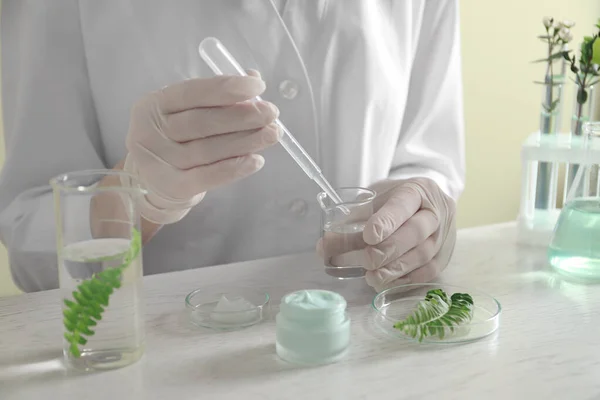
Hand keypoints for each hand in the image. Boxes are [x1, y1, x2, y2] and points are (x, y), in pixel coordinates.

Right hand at [123, 71, 279, 223]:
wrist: (152, 183)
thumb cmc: (176, 140)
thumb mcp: (186, 112)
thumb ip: (217, 97)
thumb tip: (253, 79)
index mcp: (155, 104)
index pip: (192, 92)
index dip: (226, 88)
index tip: (258, 85)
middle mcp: (151, 131)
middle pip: (202, 122)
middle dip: (242, 116)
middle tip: (271, 113)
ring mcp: (160, 161)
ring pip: (208, 150)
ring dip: (245, 141)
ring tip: (272, 134)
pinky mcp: (172, 187)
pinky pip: (206, 177)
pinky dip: (233, 169)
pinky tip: (256, 160)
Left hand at [318, 178, 456, 291]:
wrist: (427, 203)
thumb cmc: (395, 200)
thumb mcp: (376, 197)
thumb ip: (354, 217)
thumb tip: (325, 246)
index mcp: (417, 190)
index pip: (403, 204)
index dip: (386, 221)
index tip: (368, 235)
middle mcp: (435, 213)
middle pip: (415, 233)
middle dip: (387, 250)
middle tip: (365, 260)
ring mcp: (442, 236)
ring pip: (422, 255)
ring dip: (393, 269)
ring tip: (370, 276)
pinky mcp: (443, 257)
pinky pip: (426, 272)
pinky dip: (404, 279)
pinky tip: (385, 281)